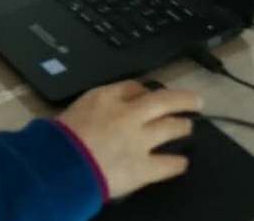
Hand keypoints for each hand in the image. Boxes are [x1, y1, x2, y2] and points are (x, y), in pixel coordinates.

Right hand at [57, 80, 201, 199]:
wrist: (60, 164)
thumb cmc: (59, 138)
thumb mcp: (73, 111)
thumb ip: (93, 110)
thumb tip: (102, 115)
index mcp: (105, 98)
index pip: (132, 87)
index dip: (145, 90)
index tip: (149, 93)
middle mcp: (127, 114)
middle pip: (163, 100)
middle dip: (182, 99)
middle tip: (195, 101)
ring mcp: (139, 140)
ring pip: (172, 127)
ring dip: (182, 126)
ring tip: (187, 127)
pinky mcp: (144, 167)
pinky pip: (170, 164)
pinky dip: (177, 163)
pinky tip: (181, 163)